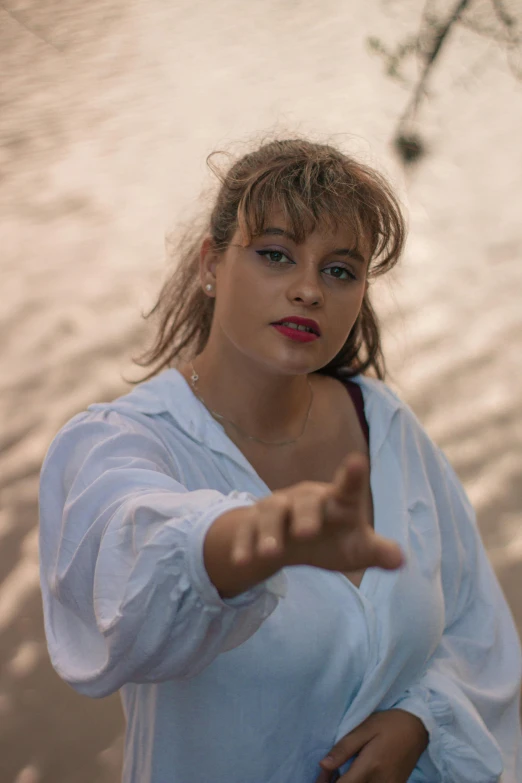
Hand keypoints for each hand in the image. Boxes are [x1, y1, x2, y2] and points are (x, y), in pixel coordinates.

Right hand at [231, 453, 402, 575]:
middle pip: (305, 502)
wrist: (293, 536)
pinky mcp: (254, 522)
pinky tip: (243, 561)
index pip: (347, 488)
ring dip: (269, 533)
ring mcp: (278, 508)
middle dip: (305, 516)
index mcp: (336, 501)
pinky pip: (247, 531)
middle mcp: (306, 499)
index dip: (352, 476)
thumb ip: (377, 552)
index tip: (357, 462)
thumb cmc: (335, 537)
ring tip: (270, 554)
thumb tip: (401, 560)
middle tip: (307, 533)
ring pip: (271, 514)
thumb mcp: (357, 549)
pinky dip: (244, 545)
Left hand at [315, 710, 428, 782]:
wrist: (418, 727)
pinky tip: (353, 775)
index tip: (321, 775)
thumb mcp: (364, 728)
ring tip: (338, 773)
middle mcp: (380, 782)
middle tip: (325, 774)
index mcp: (370, 767)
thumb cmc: (389, 724)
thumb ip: (344, 748)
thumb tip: (323, 765)